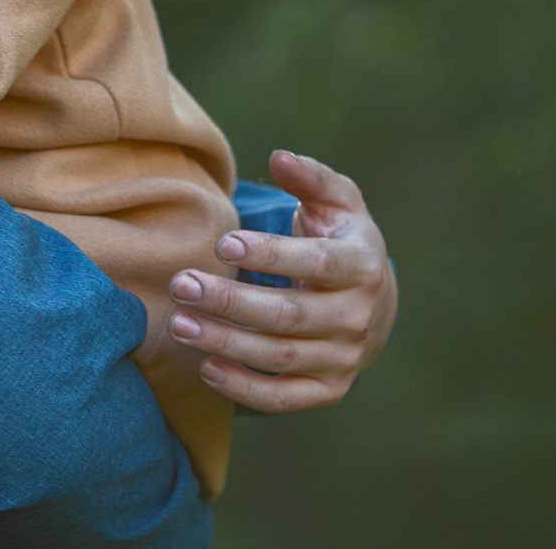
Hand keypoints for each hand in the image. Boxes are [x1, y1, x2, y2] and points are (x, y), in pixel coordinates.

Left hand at [164, 149, 397, 412]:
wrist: (376, 303)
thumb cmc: (343, 239)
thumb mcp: (337, 202)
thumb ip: (310, 177)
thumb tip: (279, 157)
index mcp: (364, 266)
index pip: (319, 264)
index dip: (272, 256)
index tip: (223, 242)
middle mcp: (358, 318)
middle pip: (290, 315)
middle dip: (231, 302)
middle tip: (182, 284)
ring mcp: (344, 359)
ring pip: (280, 357)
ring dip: (226, 343)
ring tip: (180, 322)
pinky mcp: (328, 390)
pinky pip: (283, 398)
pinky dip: (243, 389)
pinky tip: (205, 367)